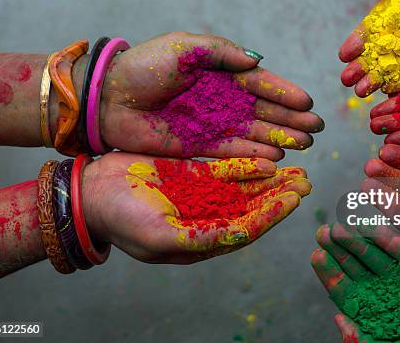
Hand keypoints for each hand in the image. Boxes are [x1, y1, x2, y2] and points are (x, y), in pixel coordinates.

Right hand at [81, 152, 310, 263]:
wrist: (93, 191)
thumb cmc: (121, 219)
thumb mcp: (159, 235)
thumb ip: (201, 237)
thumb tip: (240, 235)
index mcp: (202, 240)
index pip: (247, 228)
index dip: (273, 214)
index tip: (295, 199)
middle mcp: (208, 218)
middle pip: (254, 208)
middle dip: (280, 196)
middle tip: (306, 182)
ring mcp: (202, 195)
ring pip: (246, 189)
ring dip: (271, 181)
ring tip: (298, 171)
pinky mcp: (194, 174)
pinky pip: (227, 171)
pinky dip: (248, 166)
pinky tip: (269, 159)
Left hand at [98, 31, 323, 160]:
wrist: (109, 98)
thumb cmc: (145, 66)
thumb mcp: (185, 47)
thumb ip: (221, 52)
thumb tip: (256, 61)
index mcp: (220, 73)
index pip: (260, 84)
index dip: (284, 94)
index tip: (307, 103)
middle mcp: (221, 100)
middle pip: (263, 112)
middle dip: (290, 120)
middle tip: (316, 130)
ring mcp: (212, 124)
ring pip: (253, 133)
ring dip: (279, 139)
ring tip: (304, 145)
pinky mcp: (199, 147)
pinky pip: (232, 152)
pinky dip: (253, 156)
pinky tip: (275, 159)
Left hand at [311, 224, 399, 341]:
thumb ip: (370, 340)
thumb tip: (339, 322)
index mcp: (386, 317)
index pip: (351, 294)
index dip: (333, 274)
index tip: (316, 255)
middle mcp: (399, 296)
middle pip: (364, 268)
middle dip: (344, 248)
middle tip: (325, 229)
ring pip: (388, 253)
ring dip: (366, 236)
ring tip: (348, 220)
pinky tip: (387, 220)